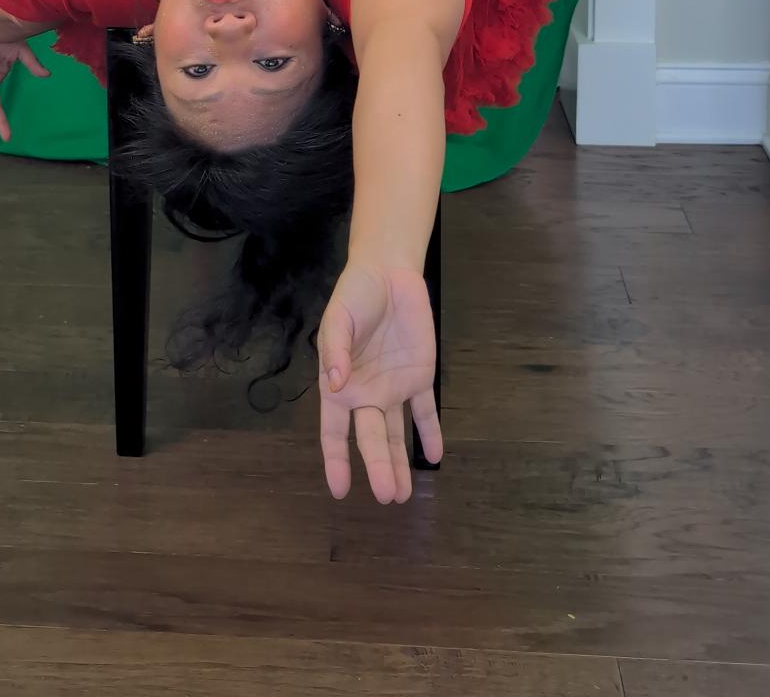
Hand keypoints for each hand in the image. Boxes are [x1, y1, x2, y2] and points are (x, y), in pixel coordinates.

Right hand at [316, 258, 442, 502]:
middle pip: (371, 438)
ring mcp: (394, 387)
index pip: (335, 431)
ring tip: (404, 493)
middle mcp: (367, 394)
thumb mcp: (337, 320)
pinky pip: (426, 411)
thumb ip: (334, 352)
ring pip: (398, 433)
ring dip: (400, 461)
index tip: (340, 489)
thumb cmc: (355, 296)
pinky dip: (431, 433)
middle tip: (387, 496)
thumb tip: (335, 385)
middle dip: (378, 467)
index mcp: (341, 385)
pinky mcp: (420, 376)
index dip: (336, 459)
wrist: (388, 273)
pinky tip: (435, 455)